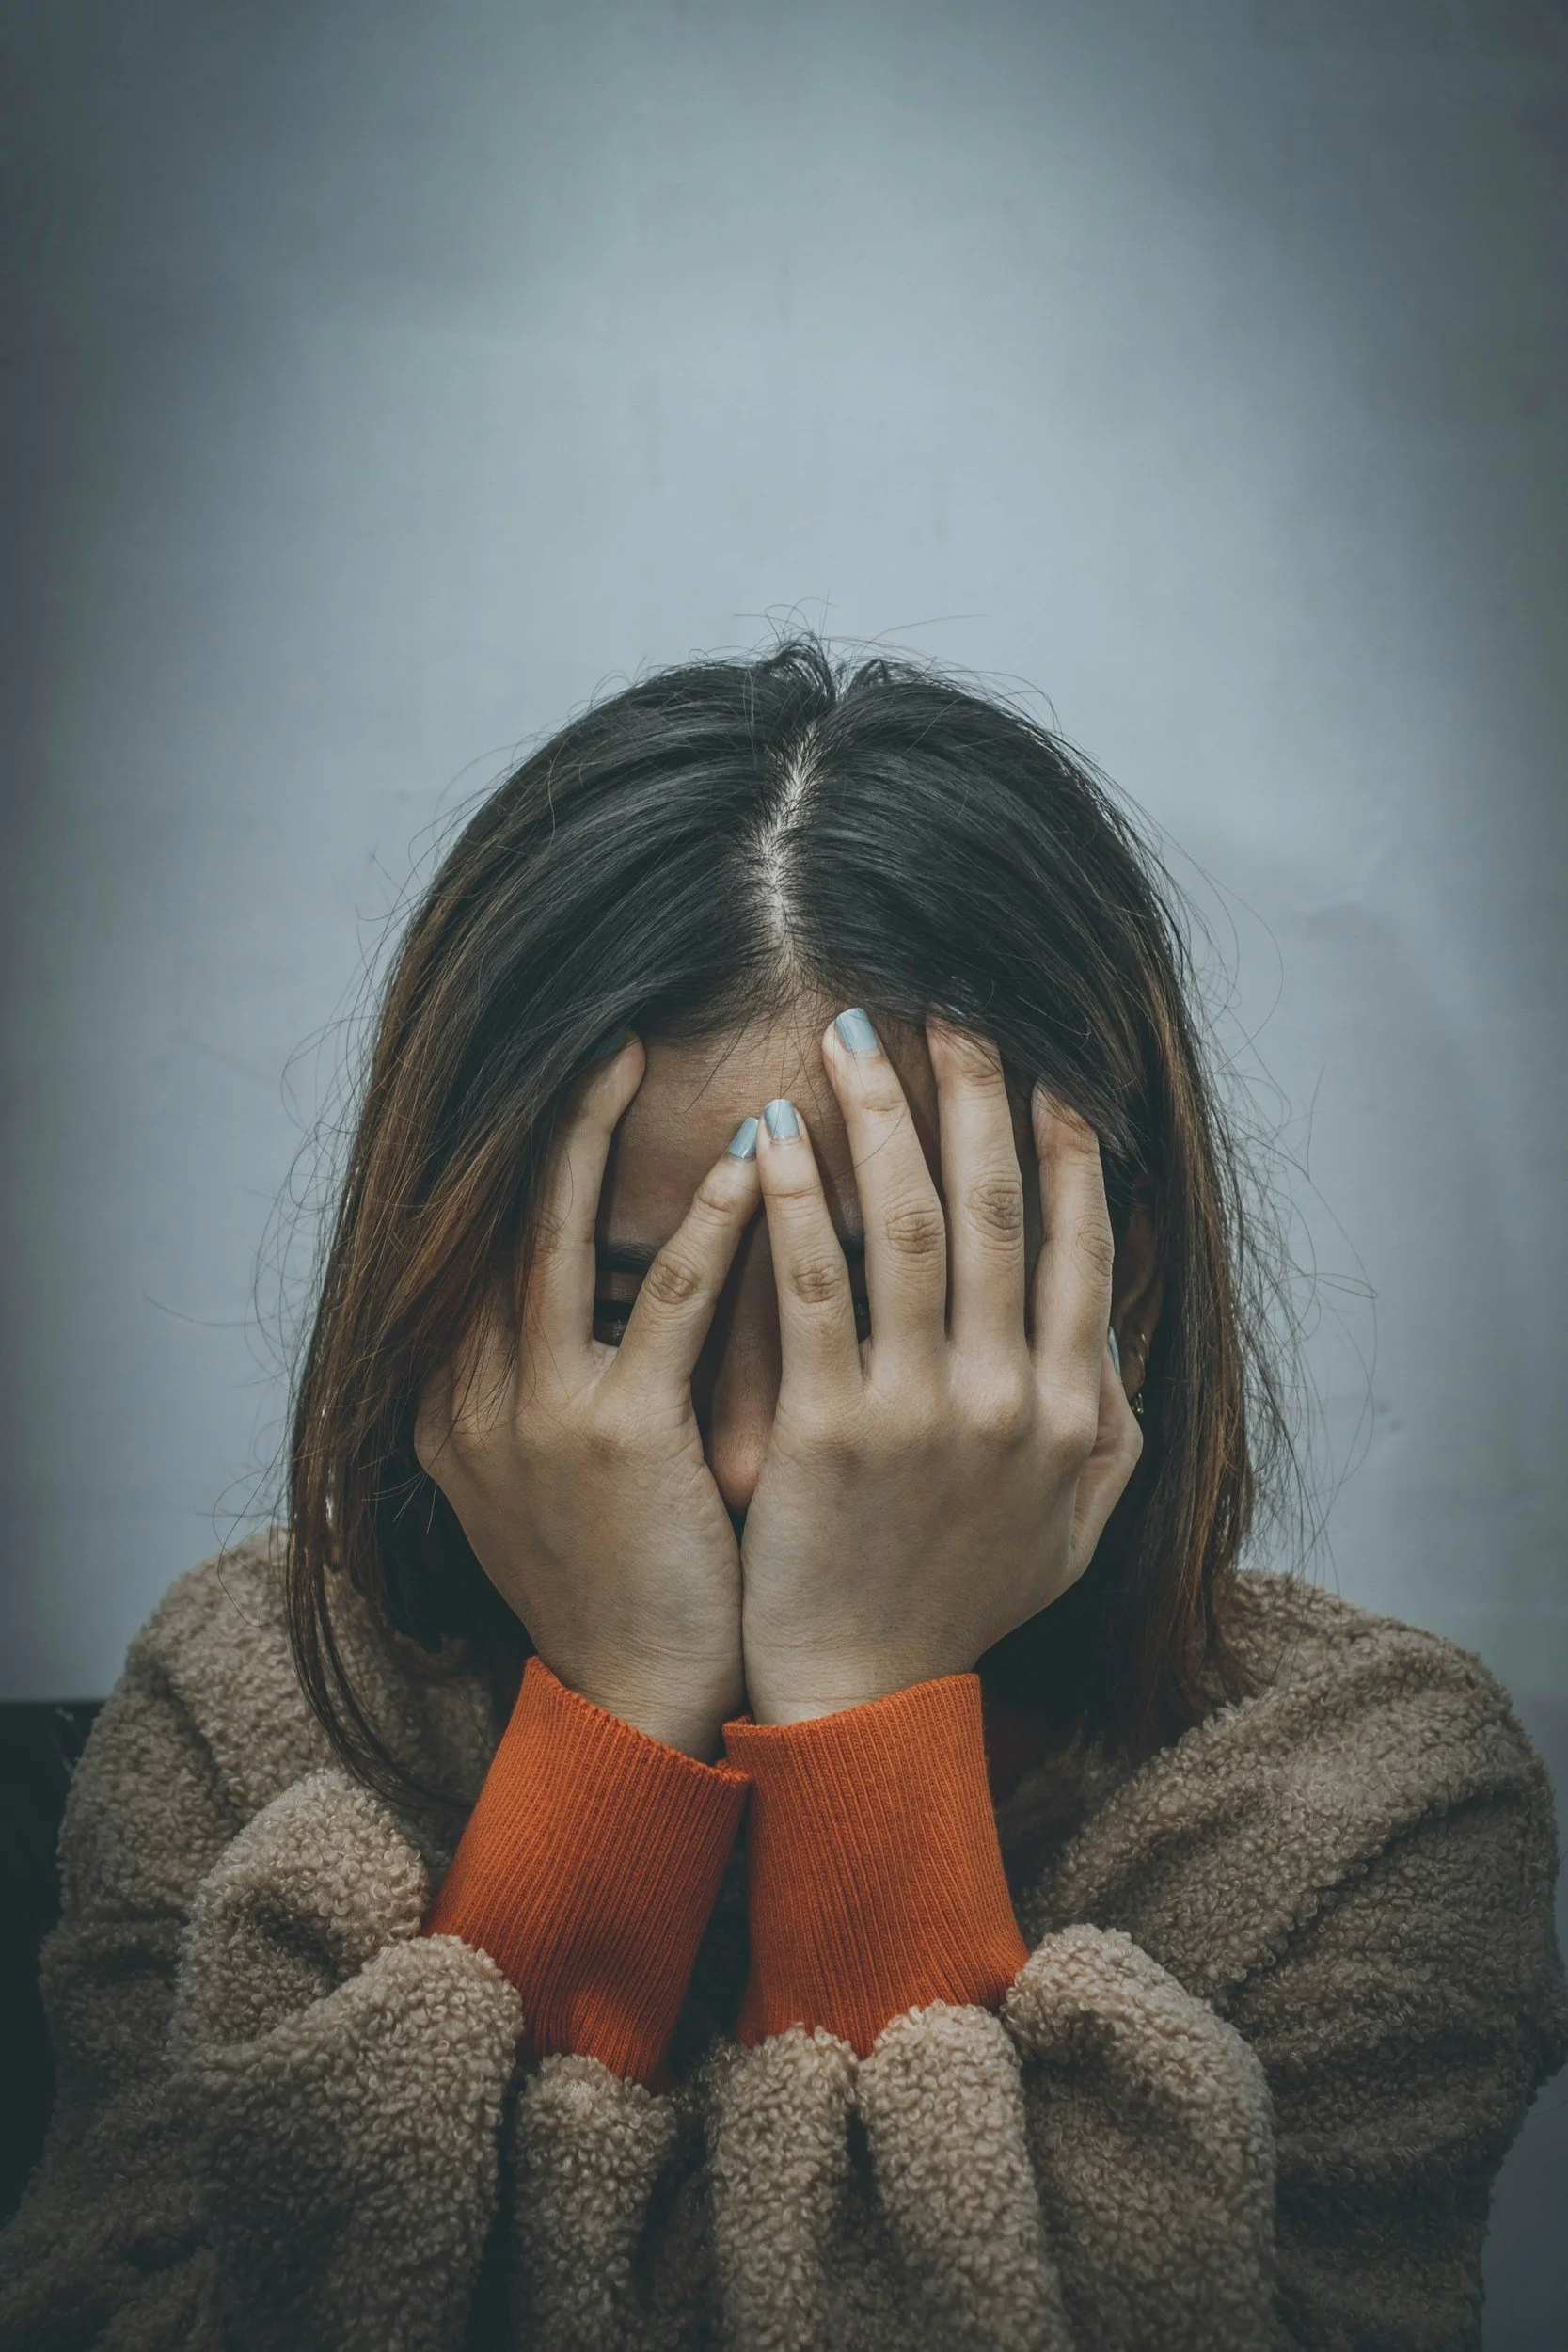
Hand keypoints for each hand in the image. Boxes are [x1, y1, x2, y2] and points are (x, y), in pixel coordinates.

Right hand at [413, 1040, 759, 1759]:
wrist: (639, 1704)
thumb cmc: (627, 1579)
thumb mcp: (559, 1472)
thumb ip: (564, 1374)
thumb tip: (615, 1277)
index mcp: (457, 1400)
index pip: (478, 1243)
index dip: (520, 1154)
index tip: (571, 1076)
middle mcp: (472, 1395)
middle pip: (495, 1218)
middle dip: (544, 1119)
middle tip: (598, 1027)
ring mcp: (535, 1416)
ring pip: (556, 1238)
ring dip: (597, 1136)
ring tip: (639, 1052)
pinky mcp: (614, 1440)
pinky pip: (663, 1305)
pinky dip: (708, 1226)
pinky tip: (753, 1162)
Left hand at [738, 1014, 1142, 1724]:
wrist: (863, 1699)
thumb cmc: (959, 1603)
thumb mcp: (1072, 1525)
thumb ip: (1108, 1420)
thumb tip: (1110, 1314)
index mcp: (1073, 1410)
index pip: (1079, 1244)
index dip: (1063, 1146)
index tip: (1043, 1066)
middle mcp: (1011, 1399)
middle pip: (996, 1209)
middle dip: (973, 1095)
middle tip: (948, 1006)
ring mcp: (922, 1412)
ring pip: (909, 1226)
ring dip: (883, 1118)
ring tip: (850, 1038)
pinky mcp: (830, 1430)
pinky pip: (813, 1288)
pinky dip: (795, 1202)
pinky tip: (770, 1134)